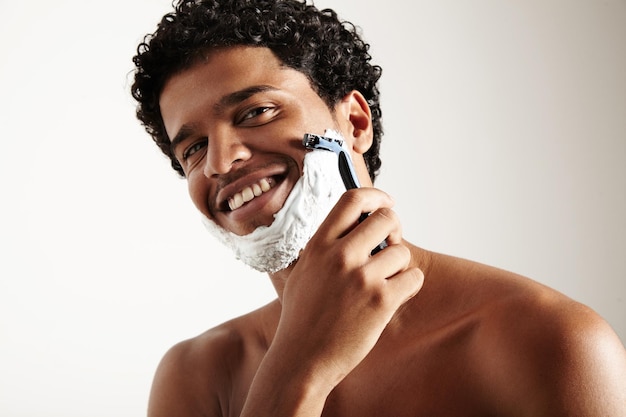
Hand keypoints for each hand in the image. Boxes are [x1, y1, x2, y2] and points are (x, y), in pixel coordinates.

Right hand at [272, 188, 423, 389]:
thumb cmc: (302, 318)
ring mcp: (361, 278)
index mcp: (318, 246)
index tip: (386, 203)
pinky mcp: (380, 302)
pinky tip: (392, 298)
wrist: (302, 360)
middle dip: (395, 230)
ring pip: (402, 252)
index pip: (352, 200)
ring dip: (399, 267)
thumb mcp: (303, 273)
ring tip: (383, 284)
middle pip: (386, 218)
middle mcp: (339, 256)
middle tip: (391, 245)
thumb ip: (325, 247)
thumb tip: (352, 225)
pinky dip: (409, 286)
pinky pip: (414, 278)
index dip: (376, 196)